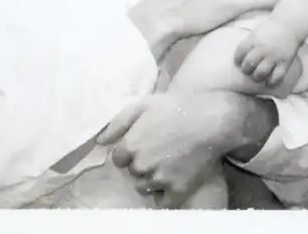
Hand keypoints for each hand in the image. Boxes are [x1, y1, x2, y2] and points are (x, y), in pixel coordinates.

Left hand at [95, 92, 230, 207]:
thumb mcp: (141, 106)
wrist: (207, 119)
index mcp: (130, 146)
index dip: (129, 151)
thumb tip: (100, 141)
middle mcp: (141, 166)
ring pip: (145, 187)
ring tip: (166, 164)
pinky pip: (163, 202)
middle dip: (141, 163)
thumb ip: (117, 123)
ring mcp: (159, 179)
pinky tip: (171, 182)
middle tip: (157, 151)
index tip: (142, 144)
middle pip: (132, 172)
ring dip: (151, 179)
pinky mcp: (178, 190)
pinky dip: (164, 195)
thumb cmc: (173, 107)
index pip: (118, 159)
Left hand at [234, 17, 300, 86]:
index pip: (240, 52)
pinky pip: (276, 77)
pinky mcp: (284, 63)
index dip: (237, 59)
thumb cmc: (271, 29)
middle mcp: (263, 49)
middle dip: (246, 69)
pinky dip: (271, 82)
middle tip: (247, 70)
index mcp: (254, 39)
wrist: (290, 26)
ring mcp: (274, 57)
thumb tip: (241, 57)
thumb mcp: (256, 33)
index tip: (238, 62)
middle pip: (248, 64)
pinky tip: (269, 82)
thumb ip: (249, 44)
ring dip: (256, 77)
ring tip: (257, 76)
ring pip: (260, 73)